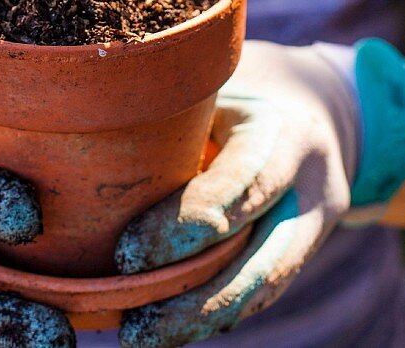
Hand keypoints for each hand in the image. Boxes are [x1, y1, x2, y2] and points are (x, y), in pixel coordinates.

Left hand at [114, 40, 360, 347]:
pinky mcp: (307, 247)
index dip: (185, 226)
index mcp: (283, 131)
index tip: (127, 255)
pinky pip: (263, 288)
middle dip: (198, 301)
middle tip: (134, 328)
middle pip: (262, 259)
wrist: (319, 101)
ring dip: (204, 319)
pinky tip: (171, 326)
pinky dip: (218, 311)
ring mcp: (316, 221)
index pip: (240, 186)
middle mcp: (310, 182)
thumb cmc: (241, 84)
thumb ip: (174, 112)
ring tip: (143, 336)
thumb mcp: (217, 83)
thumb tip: (86, 135)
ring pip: (265, 286)